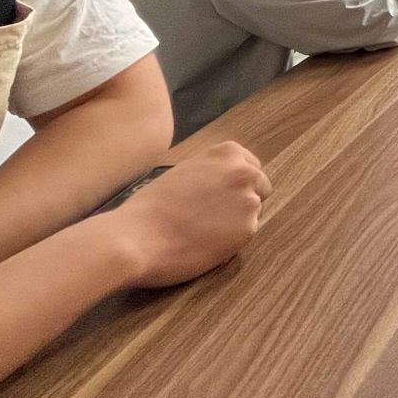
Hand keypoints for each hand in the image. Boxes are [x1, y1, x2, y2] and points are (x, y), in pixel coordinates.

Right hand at [106, 142, 268, 288]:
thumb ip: (211, 172)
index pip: (252, 167)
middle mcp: (244, 172)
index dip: (238, 184)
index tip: (225, 195)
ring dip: (238, 221)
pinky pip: (246, 234)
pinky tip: (205, 243)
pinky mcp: (248, 229)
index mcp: (227, 153)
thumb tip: (223, 183)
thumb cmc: (151, 206)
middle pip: (260, 188)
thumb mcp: (184, 172)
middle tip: (216, 216)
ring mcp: (249, 200)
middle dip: (245, 200)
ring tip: (204, 231)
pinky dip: (232, 241)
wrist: (137, 237)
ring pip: (254, 212)